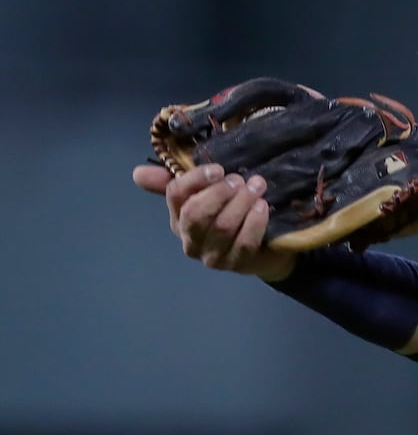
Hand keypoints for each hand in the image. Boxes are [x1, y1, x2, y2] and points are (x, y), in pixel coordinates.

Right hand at [132, 163, 296, 280]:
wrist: (264, 248)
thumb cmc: (230, 213)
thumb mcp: (206, 194)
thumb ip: (177, 181)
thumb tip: (137, 174)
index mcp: (178, 216)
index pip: (176, 195)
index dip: (196, 180)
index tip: (218, 169)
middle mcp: (190, 239)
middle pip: (197, 214)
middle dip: (219, 194)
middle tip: (239, 180)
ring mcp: (212, 256)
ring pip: (223, 227)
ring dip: (242, 203)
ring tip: (257, 187)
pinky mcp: (235, 265)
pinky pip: (244, 243)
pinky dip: (255, 222)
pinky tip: (262, 207)